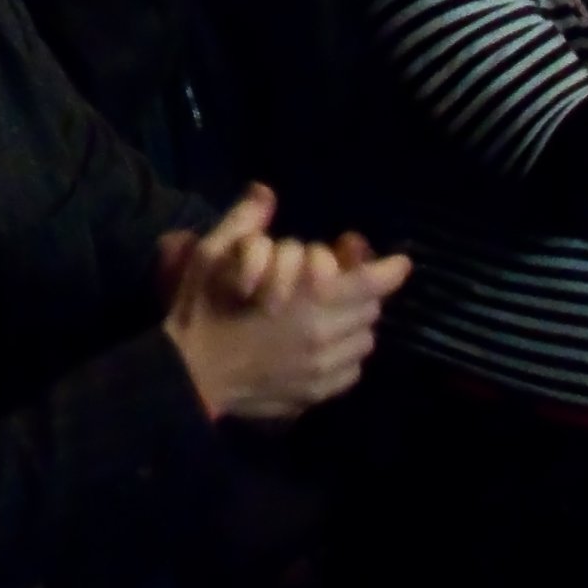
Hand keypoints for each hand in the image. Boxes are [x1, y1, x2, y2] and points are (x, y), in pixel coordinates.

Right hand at [162, 191, 404, 421]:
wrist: (188, 377)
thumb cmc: (202, 311)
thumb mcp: (213, 256)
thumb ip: (245, 223)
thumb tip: (266, 193)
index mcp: (307, 298)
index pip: (370, 283)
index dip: (389, 269)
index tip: (399, 261)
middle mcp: (326, 335)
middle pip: (370, 309)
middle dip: (364, 291)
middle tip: (343, 280)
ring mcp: (323, 369)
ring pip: (364, 340)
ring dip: (355, 323)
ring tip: (331, 313)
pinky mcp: (316, 394)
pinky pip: (351, 371)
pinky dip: (345, 354)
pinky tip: (321, 346)